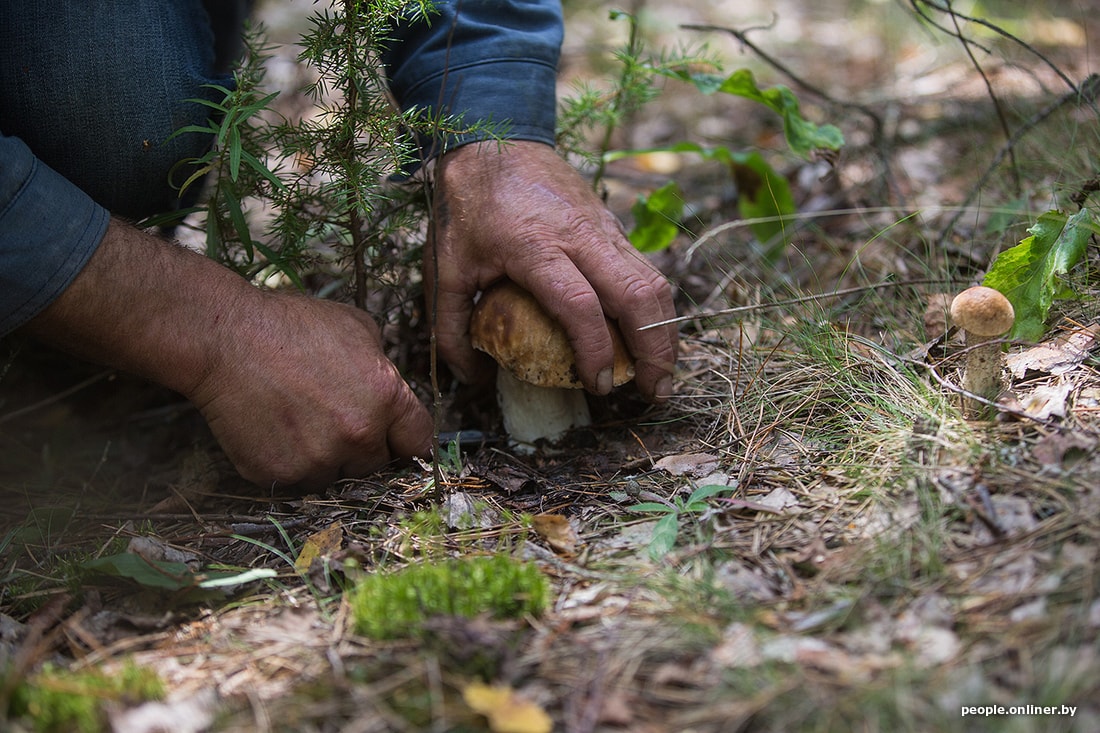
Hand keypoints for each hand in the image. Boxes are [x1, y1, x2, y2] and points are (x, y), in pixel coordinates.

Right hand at [23, 219, 432, 487]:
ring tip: (300, 421)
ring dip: (326, 458)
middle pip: (377, 464)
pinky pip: (297, 480)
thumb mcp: (357, 328)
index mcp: (387, 398)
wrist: (227, 339)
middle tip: (334, 420)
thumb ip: (382, 366)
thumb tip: (391, 388)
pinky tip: (275, 429)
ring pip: (337, 475)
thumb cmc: (292, 325)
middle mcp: (358, 435)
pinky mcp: (281, 475)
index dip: (405, 439)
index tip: (394, 438)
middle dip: (363, 447)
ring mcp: (319, 460)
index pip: (418, 441)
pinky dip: (290, 462)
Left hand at [428, 141, 677, 400]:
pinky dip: (656, 309)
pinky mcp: (613, 225)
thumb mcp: (446, 267)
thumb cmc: (467, 206)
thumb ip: (452, 327)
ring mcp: (604, 228)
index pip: (581, 306)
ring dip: (665, 330)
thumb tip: (474, 381)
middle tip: (654, 392)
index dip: (596, 350)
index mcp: (536, 246)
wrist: (493, 137)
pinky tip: (650, 338)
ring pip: (653, 281)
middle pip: (637, 295)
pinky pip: (647, 271)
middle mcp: (581, 236)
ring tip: (662, 374)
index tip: (598, 385)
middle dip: (654, 349)